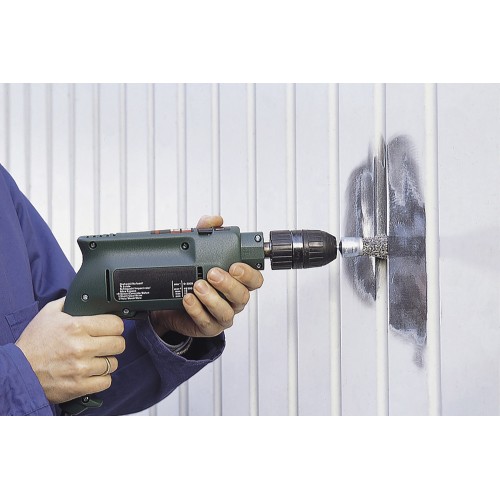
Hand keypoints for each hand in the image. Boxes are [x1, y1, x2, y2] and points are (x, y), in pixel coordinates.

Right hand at [15, 298, 125, 403]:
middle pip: (119, 344)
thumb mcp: (48, 313)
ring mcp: (81, 368)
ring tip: (96, 358)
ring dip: (107, 361)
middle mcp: (81, 347)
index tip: (111, 327)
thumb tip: (85, 296)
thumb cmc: (34, 343)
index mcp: (76, 327)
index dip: (115, 325)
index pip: (115, 324)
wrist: (19, 371)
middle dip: (114, 342)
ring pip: (114, 363)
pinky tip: (93, 372)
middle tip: (105, 343)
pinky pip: (106, 381)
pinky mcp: (80, 386)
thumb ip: (69, 301)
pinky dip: (102, 378)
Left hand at [150, 215, 263, 338]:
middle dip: (228, 285)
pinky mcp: (207, 327)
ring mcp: (221, 315)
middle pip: (242, 296)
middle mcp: (233, 299)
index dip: (249, 273)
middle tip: (212, 273)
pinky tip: (188, 299)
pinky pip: (206, 322)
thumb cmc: (191, 276)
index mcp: (238, 282)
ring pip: (226, 312)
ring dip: (212, 298)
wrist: (169, 302)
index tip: (235, 265)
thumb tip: (216, 220)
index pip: (255, 279)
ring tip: (197, 286)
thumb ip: (206, 232)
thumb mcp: (197, 250)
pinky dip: (197, 310)